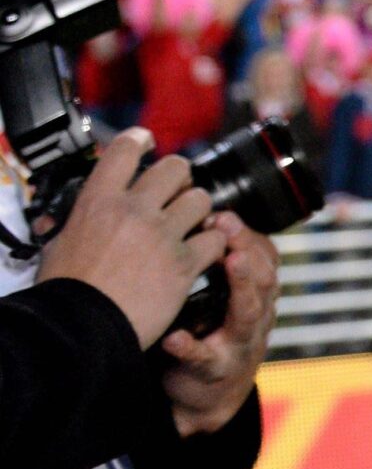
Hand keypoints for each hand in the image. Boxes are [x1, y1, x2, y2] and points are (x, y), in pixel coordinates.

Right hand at [34, 129, 223, 347]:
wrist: (80, 327)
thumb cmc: (65, 291)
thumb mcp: (58, 244)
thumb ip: (77, 223)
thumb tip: (77, 219)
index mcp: (98, 202)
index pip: (123, 150)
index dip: (138, 140)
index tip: (145, 141)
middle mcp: (134, 210)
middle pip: (176, 167)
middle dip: (181, 178)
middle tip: (177, 194)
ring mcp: (162, 234)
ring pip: (202, 199)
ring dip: (200, 211)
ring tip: (192, 226)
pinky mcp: (184, 262)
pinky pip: (216, 239)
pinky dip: (214, 246)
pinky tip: (203, 254)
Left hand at [158, 212, 279, 437]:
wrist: (210, 398)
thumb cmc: (210, 336)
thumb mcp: (222, 299)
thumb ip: (216, 265)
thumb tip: (195, 215)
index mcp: (257, 294)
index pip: (266, 256)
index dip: (248, 234)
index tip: (222, 213)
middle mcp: (256, 316)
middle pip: (265, 277)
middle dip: (248, 247)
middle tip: (225, 224)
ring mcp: (240, 344)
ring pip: (248, 312)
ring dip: (243, 284)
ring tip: (231, 262)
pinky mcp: (215, 371)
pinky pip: (205, 358)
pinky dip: (190, 347)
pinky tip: (174, 338)